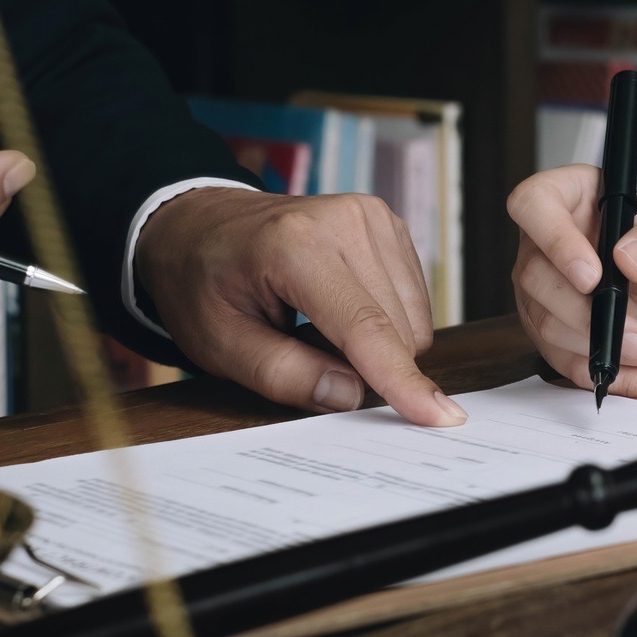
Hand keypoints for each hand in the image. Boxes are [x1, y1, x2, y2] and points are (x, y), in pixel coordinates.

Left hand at [134, 187, 464, 426]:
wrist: (196, 224)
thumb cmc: (202, 284)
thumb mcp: (220, 344)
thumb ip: (285, 375)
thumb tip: (351, 396)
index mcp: (296, 246)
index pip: (366, 328)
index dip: (402, 381)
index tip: (440, 419)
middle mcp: (345, 221)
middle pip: (397, 329)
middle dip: (367, 365)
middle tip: (307, 353)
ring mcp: (371, 216)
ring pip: (414, 318)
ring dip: (377, 344)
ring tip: (318, 327)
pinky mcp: (386, 223)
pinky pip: (413, 299)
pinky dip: (386, 320)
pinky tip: (340, 310)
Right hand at [506, 165, 636, 397]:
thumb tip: (626, 258)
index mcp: (576, 197)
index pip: (533, 203)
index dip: (552, 240)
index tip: (592, 277)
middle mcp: (550, 244)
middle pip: (535, 277)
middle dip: (588, 315)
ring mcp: (550, 293)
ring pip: (547, 326)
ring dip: (607, 349)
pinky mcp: (561, 337)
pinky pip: (571, 364)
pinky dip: (617, 377)